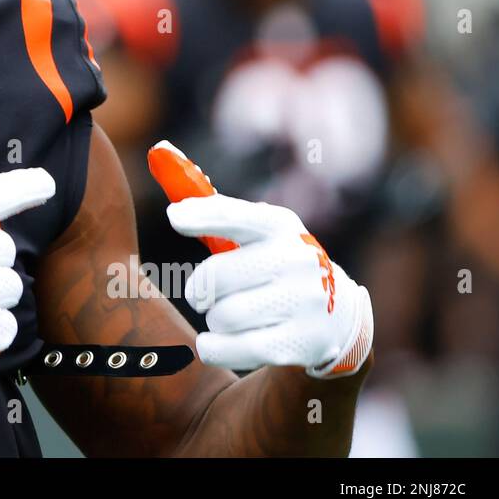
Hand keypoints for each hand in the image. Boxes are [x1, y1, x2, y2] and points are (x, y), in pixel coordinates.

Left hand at [148, 141, 373, 378]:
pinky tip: (222, 340)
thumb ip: (210, 206)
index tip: (176, 218)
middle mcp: (295, 260)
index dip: (202, 215)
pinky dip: (215, 347)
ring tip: (232, 316)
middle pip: (214, 278)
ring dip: (214, 320)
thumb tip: (159, 151)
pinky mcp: (300, 344)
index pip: (235, 216)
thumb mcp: (257, 232)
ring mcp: (303, 302)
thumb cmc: (276, 263)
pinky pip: (231, 348)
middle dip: (199, 290)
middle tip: (203, 294)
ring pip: (221, 316)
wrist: (340, 314)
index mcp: (278, 226)